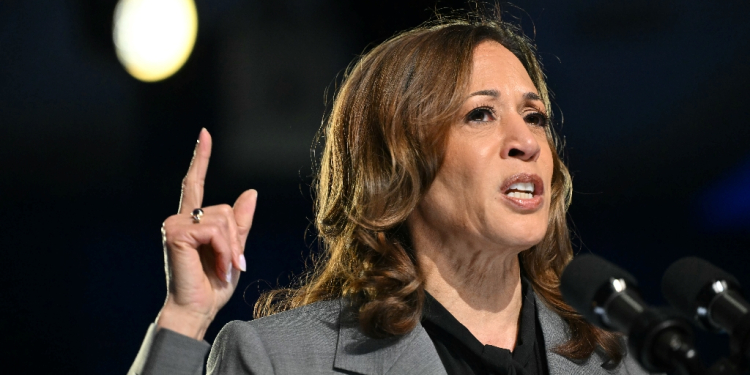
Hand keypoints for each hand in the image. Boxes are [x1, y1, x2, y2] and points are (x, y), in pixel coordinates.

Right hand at [155, 128, 257, 339]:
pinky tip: (219, 268)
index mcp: (193, 222)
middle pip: (224, 210)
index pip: (195, 183)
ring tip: (225, 269)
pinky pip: (214, 231)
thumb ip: (240, 223)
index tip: (205, 134)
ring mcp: (175, 224)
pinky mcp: (175, 233)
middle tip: (232, 265)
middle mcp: (180, 219)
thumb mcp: (234, 250)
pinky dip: (224, 251)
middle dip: (236, 240)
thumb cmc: (213, 285)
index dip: (200, 158)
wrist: (197, 309)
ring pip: (222, 220)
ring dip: (231, 248)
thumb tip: (250, 192)